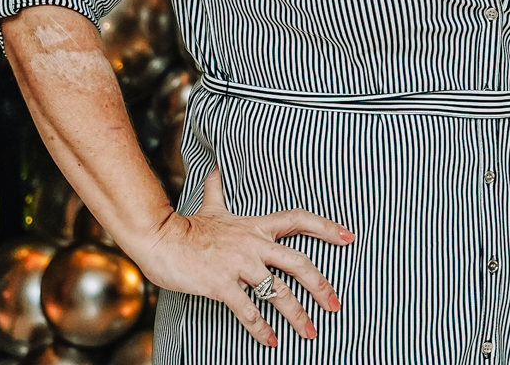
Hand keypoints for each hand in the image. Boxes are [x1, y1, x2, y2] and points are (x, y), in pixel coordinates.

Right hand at [132, 167, 354, 346]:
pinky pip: (248, 310)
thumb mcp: (209, 206)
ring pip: (277, 291)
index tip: (349, 237)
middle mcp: (253, 245)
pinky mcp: (221, 285)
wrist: (160, 238)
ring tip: (310, 331)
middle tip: (335, 304)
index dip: (326, 227)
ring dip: (297, 314)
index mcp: (256, 226)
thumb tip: (216, 167)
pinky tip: (272, 341)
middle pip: (298, 263)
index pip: (299, 220)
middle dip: (320, 285)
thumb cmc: (186, 226)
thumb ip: (218, 189)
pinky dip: (261, 328)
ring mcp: (239, 265)